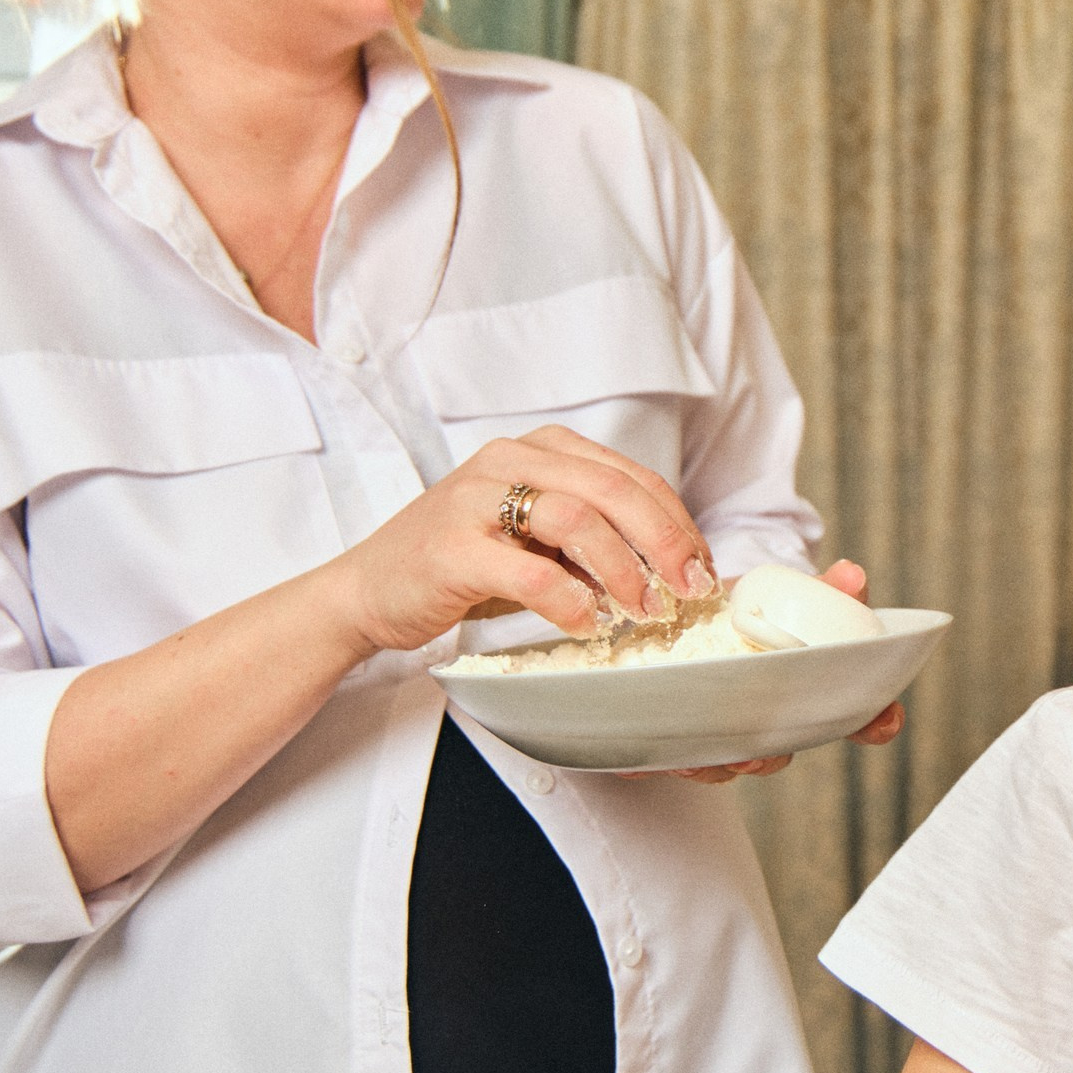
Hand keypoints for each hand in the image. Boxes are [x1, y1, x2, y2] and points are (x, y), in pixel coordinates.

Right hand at [319, 425, 717, 662]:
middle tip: (690, 589)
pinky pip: (529, 571)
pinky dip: (571, 600)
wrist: (369, 590)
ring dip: (624, 571)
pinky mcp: (452, 548)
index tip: (703, 567)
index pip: (631, 476)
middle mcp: (510, 460)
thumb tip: (675, 568)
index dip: (677, 523)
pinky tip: (590, 623)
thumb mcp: (539, 537)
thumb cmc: (465, 564)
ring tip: (644, 611)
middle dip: (666, 542)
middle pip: (614, 490)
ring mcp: (476, 499)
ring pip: (578, 520)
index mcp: (542, 449)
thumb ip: (595, 535)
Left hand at [651, 559, 908, 784]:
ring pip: (724, 763)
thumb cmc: (739, 611)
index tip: (882, 720)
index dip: (875, 720)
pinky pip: (664, 759)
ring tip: (699, 756)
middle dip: (771, 756)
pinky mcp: (668, 740)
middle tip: (763, 751)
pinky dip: (654, 760)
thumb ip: (816, 589)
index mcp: (806, 688)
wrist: (677, 611)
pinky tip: (641, 758)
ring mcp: (720, 735)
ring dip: (713, 764)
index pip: (857, 714)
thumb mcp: (777, 591)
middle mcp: (769, 721)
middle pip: (781, 751)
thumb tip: (851, 574)